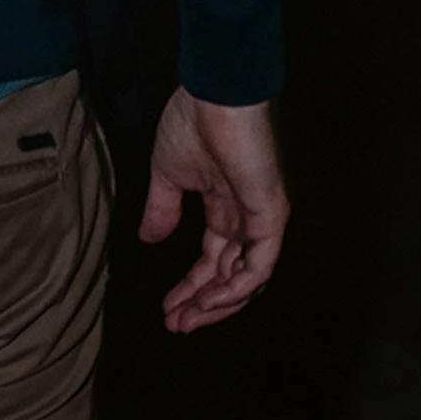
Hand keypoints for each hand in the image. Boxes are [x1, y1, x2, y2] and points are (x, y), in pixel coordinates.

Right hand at [138, 87, 288, 333]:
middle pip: (228, 275)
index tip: (166, 308)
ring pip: (247, 278)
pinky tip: (212, 300)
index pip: (211, 258)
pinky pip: (260, 264)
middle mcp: (245, 218)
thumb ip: (162, 209)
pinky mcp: (271, 215)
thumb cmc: (191, 124)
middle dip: (202, 302)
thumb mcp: (167, 174)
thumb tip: (149, 241)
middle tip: (175, 324)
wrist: (215, 95)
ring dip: (218, 303)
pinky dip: (237, 287)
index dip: (190, 286)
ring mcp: (261, 219)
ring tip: (188, 319)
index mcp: (223, 205)